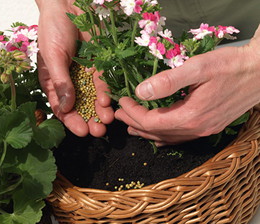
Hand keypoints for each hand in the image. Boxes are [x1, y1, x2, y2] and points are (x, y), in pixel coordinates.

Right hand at [36, 0, 113, 136]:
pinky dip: (107, 93)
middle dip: (90, 120)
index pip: (62, 108)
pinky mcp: (98, 67)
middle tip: (98, 132)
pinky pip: (103, 84)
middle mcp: (70, 83)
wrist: (68, 7)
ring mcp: (85, 76)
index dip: (72, 121)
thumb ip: (60, 82)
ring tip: (108, 121)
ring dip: (101, 111)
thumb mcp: (53, 57)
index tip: (82, 131)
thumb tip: (66, 107)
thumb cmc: (52, 30)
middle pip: (80, 107)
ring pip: (94, 99)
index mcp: (53, 83)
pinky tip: (109, 102)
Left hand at [115, 25, 259, 145]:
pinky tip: (157, 137)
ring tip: (131, 127)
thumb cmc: (230, 66)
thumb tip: (141, 92)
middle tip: (119, 114)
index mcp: (190, 115)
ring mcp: (203, 130)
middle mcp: (196, 128)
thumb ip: (168, 81)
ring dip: (147, 132)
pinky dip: (164, 137)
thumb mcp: (198, 67)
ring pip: (167, 137)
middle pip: (157, 132)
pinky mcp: (209, 127)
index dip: (133, 113)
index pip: (151, 121)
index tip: (123, 101)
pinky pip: (180, 138)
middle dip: (135, 122)